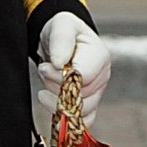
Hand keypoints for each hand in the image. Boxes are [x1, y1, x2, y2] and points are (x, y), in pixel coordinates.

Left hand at [36, 10, 111, 126]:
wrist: (61, 40)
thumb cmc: (63, 30)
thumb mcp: (61, 24)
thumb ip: (61, 40)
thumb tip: (60, 64)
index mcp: (100, 57)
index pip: (84, 78)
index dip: (61, 77)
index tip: (45, 67)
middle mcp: (102, 77)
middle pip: (81, 96)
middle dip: (55, 86)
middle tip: (44, 70)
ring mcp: (97, 93)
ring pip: (80, 111)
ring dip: (56, 100)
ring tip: (47, 82)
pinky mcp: (89, 104)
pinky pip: (82, 121)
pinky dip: (67, 119)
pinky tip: (52, 104)